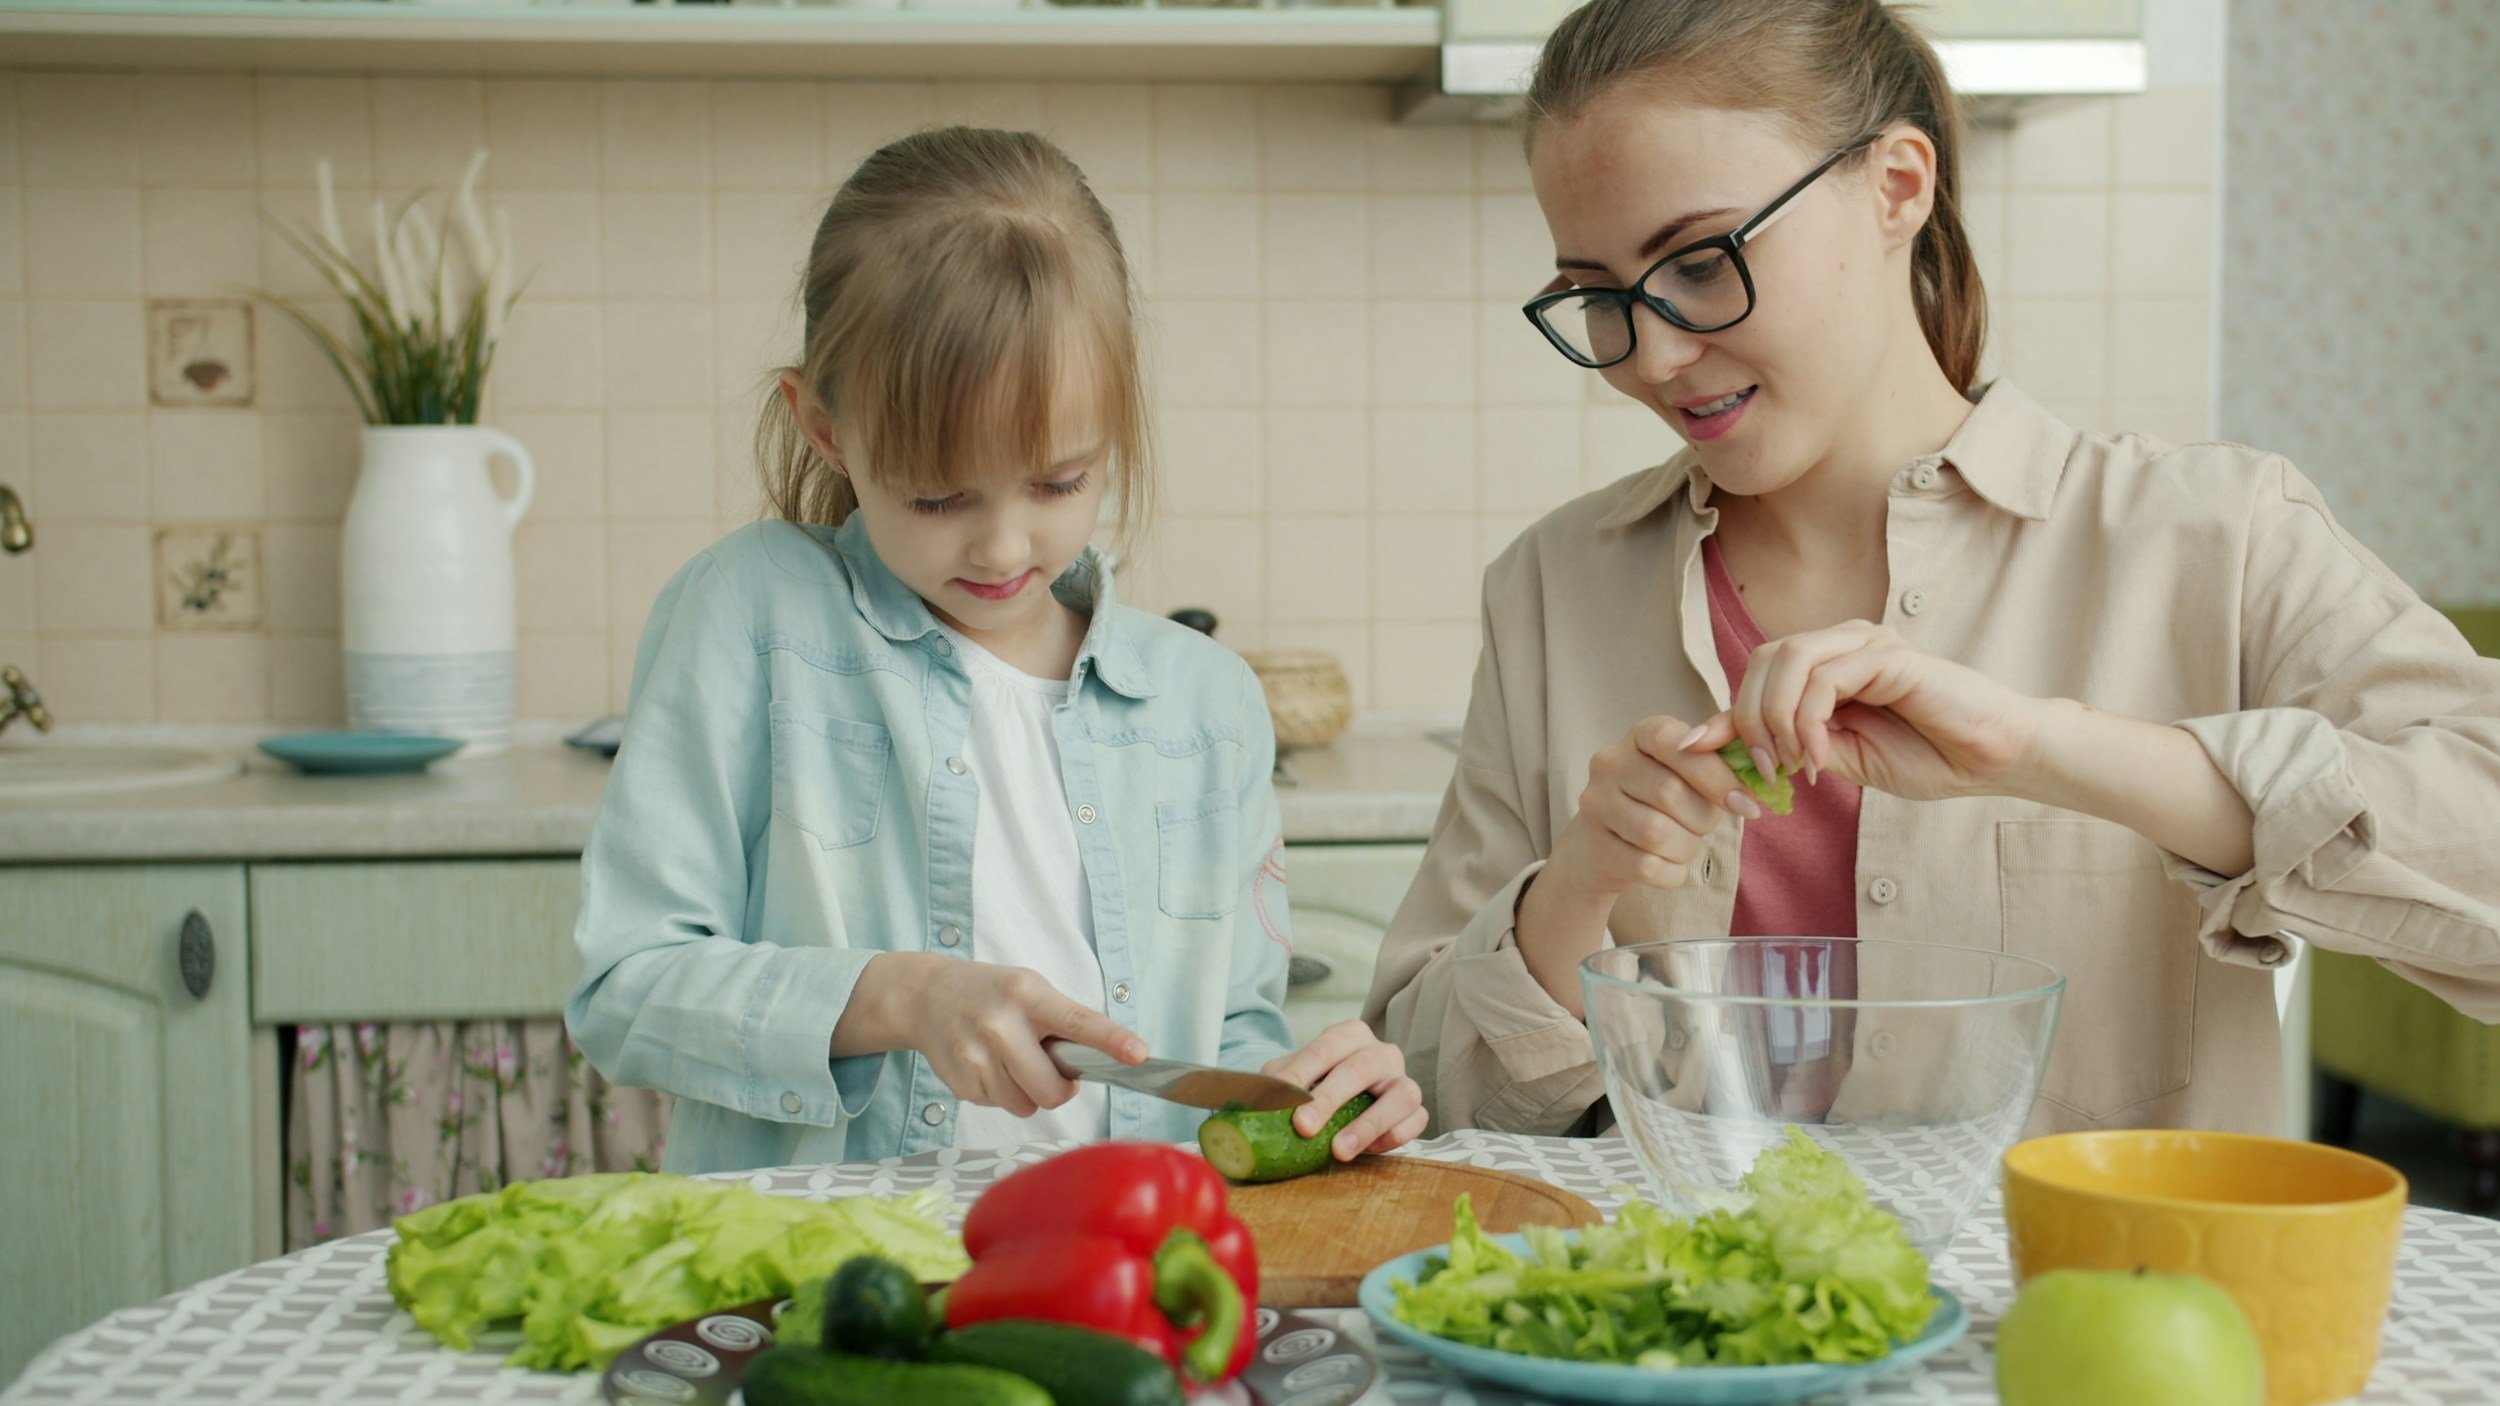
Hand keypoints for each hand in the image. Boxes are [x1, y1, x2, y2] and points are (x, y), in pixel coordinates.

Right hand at [845, 953, 1144, 1117]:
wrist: (926, 997)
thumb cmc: (991, 993)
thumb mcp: (1029, 989)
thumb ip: (1062, 1021)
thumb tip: (1101, 1061)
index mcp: (1027, 994)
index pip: (1077, 1022)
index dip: (1111, 1041)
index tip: (1139, 1054)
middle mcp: (1000, 1025)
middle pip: (1051, 1090)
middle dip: (1060, 1089)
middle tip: (1053, 1070)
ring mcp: (976, 1056)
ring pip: (1026, 1105)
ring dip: (1028, 1092)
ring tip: (1011, 1060)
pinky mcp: (960, 1082)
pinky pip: (1000, 1107)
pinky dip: (1002, 1093)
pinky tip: (988, 1065)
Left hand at [1261, 1021, 1425, 1159]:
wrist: (1346, 1104)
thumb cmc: (1318, 1085)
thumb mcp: (1292, 1077)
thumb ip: (1275, 1084)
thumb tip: (1251, 1102)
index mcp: (1349, 1035)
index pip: (1325, 1049)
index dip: (1302, 1072)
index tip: (1282, 1098)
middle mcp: (1381, 1052)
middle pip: (1360, 1069)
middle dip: (1329, 1099)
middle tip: (1303, 1127)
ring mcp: (1403, 1079)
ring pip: (1400, 1095)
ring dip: (1368, 1124)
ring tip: (1339, 1150)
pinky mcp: (1416, 1109)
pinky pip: (1416, 1121)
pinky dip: (1393, 1136)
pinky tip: (1369, 1149)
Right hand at [1539, 715, 1755, 905]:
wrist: (1605, 845)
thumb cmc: (1662, 801)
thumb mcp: (1689, 771)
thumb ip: (1723, 758)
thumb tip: (1754, 777)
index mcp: (1641, 734)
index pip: (1675, 742)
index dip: (1714, 774)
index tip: (1745, 803)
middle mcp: (1610, 763)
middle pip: (1670, 793)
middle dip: (1702, 818)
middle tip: (1704, 826)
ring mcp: (1595, 804)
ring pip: (1656, 833)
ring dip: (1686, 847)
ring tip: (1684, 844)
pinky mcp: (1595, 847)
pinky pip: (1648, 867)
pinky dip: (1672, 873)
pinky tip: (1669, 865)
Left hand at [1698, 620, 2046, 801]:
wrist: (1994, 759)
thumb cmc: (1929, 757)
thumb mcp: (1842, 758)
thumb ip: (1794, 744)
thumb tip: (1734, 746)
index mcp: (1830, 665)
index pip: (1760, 673)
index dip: (1723, 710)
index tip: (1692, 747)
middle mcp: (1844, 644)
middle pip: (1762, 660)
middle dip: (1747, 717)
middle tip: (1764, 769)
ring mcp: (1866, 644)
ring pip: (1786, 660)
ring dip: (1774, 719)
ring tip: (1791, 765)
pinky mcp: (1888, 656)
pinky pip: (1824, 679)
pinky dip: (1807, 722)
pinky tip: (1818, 758)